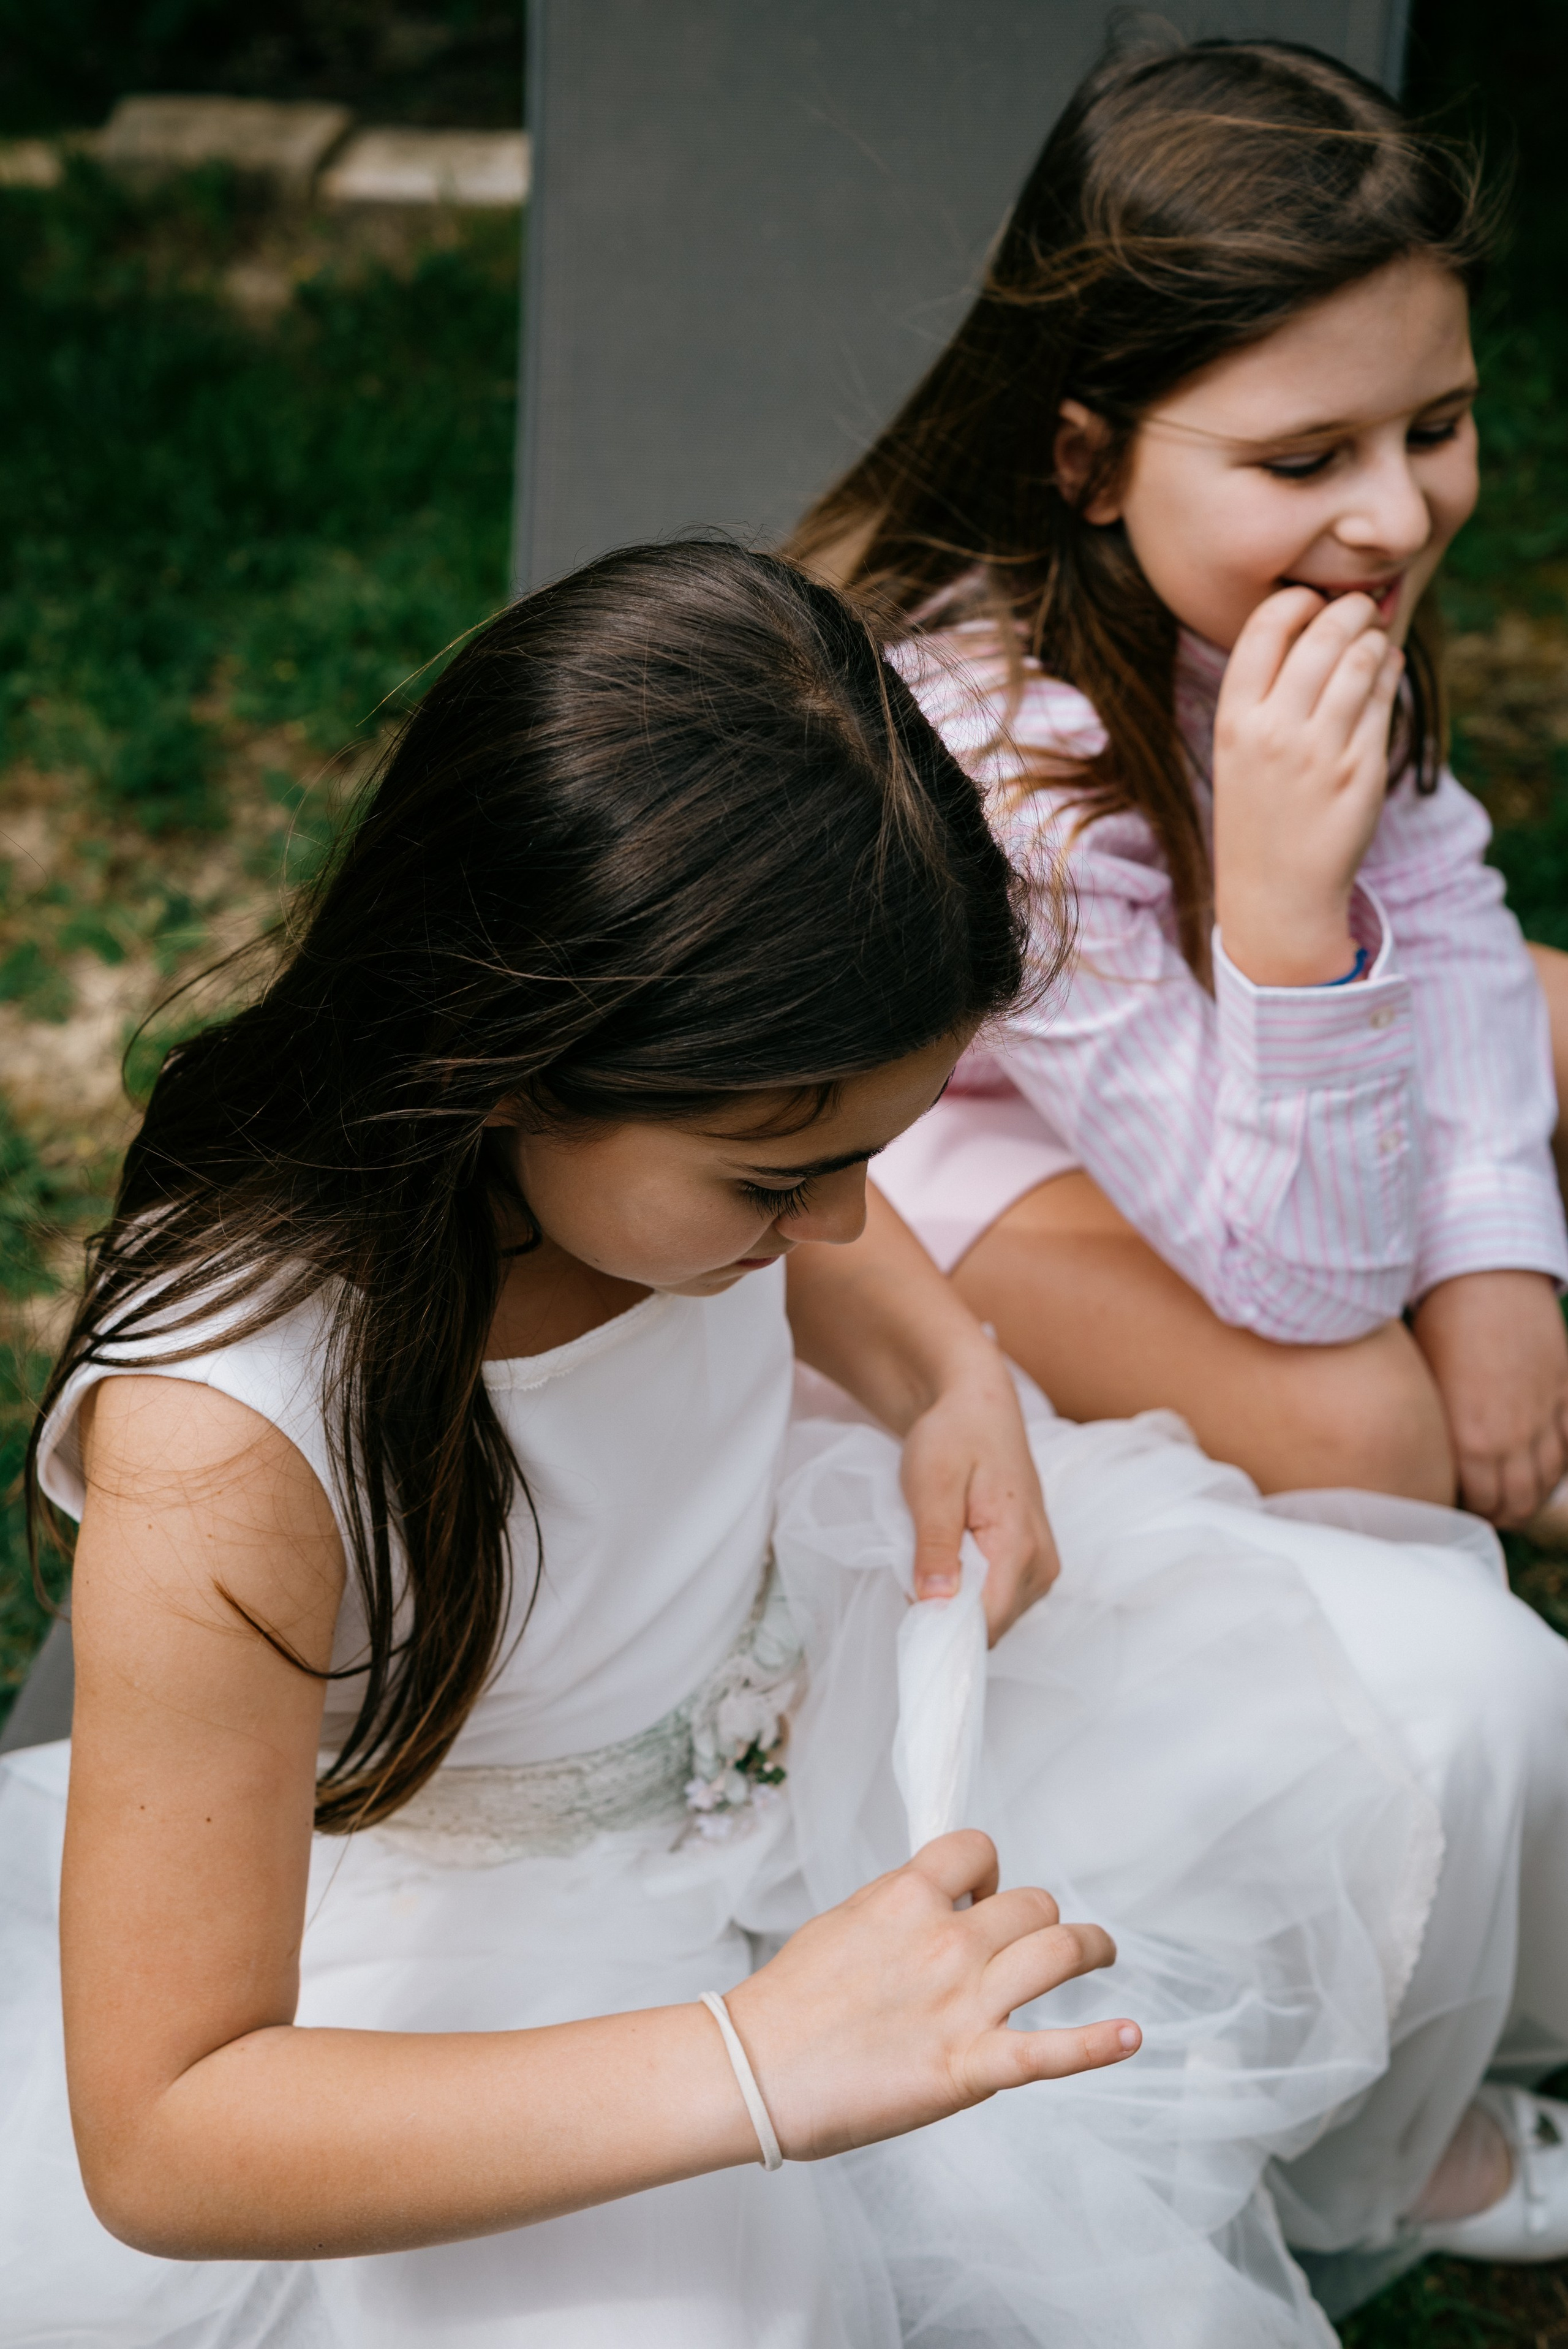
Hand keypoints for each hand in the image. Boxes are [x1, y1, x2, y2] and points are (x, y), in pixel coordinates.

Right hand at [726, 1831, 1137, 2160]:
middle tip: (1036, 1937)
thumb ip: (898, 1909)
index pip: (978, 1850)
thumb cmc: (787, 2004)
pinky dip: (1100, 2045)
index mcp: (906, 1898)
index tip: (987, 1890)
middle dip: (1037, 1916)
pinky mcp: (971, 2068)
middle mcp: (946, 1941)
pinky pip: (1052, 2051)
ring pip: (1060, 1952)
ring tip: (1102, 1952)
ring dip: (1092, 1948)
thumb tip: (933, 1902)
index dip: (989, 1869)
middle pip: (1031, 1903)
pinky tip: (1132, 2035)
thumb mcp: (842, 1924)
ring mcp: (964, 2004)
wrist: (756, 2070)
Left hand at [900, 1345, 1060, 1641]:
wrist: (978, 1408)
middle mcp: (1042, 1565)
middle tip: (916, 1570)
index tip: (910, 1615)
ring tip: (934, 1555)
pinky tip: (950, 1558)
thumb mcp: (932, 1486)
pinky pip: (997, 1599)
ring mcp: (1042, 1567)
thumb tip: (935, 1603)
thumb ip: (935, 1545)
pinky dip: (968, 1590)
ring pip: (994, 1617)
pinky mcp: (1032, 1564)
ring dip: (957, 1601)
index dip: (946, 1629)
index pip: (988, 1622)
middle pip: (992, 1625)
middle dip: (948, 1614)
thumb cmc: (953, 1437)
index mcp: (1021, 1546)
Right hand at [1213, 586, 1404, 984]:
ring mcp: (1322, 752)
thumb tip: (1311, 620)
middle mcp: (1275, 732)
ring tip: (1374, 637)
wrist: (1275, 892)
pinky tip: (1387, 667)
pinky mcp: (1363, 770)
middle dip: (1348, 608)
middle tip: (1359, 605)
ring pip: (1361, 662)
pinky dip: (1390, 671)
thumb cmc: (1256, 813)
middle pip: (1321, 637)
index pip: (1264, 629)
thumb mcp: (1237, 750)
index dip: (1295, 600)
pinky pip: (1384, 700)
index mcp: (1234, 721)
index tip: (1311, 600)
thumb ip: (1263, 691)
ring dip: (1374, 638)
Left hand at [1413, 1270, 1567, 1521]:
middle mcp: (1510, 1439)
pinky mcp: (1564, 1393)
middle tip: (1488, 1513)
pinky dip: (1559, 1464)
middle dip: (1501, 1515)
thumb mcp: (1426, 1387)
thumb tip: (1430, 1463)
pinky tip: (1545, 1469)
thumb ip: (1436, 1433)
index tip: (1454, 1506)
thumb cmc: (1438, 1326)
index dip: (1465, 1509)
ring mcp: (1544, 1418)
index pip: (1475, 1503)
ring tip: (1517, 1501)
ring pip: (1547, 1480)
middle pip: (1516, 1502)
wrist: (1483, 1280)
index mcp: (1468, 1442)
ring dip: (1532, 1497)